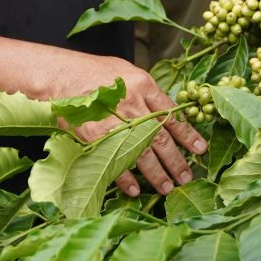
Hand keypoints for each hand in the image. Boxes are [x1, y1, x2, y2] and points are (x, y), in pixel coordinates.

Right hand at [37, 53, 206, 196]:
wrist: (60, 75)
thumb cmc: (93, 72)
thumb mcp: (126, 71)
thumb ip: (146, 91)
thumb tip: (167, 111)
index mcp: (143, 86)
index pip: (172, 115)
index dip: (188, 135)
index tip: (200, 149)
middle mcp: (133, 105)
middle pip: (160, 138)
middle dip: (176, 161)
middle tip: (187, 178)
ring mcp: (114, 122)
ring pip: (142, 153)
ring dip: (156, 174)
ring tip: (167, 188)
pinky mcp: (96, 136)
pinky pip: (115, 161)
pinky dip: (126, 178)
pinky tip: (135, 189)